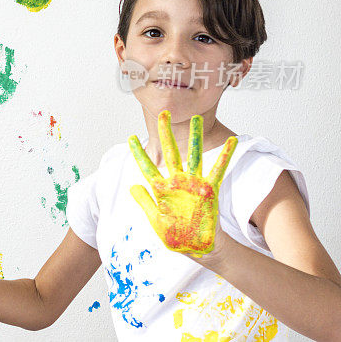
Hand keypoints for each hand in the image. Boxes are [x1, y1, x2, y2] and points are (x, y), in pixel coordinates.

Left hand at [128, 110, 236, 257]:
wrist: (198, 249)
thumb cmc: (177, 238)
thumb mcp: (156, 220)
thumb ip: (145, 202)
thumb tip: (132, 186)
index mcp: (162, 189)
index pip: (147, 166)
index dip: (139, 152)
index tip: (131, 137)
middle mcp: (177, 182)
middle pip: (170, 152)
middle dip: (166, 133)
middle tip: (163, 114)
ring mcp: (193, 184)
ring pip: (194, 155)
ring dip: (195, 137)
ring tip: (197, 118)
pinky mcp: (209, 190)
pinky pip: (218, 169)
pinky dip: (225, 155)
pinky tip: (232, 140)